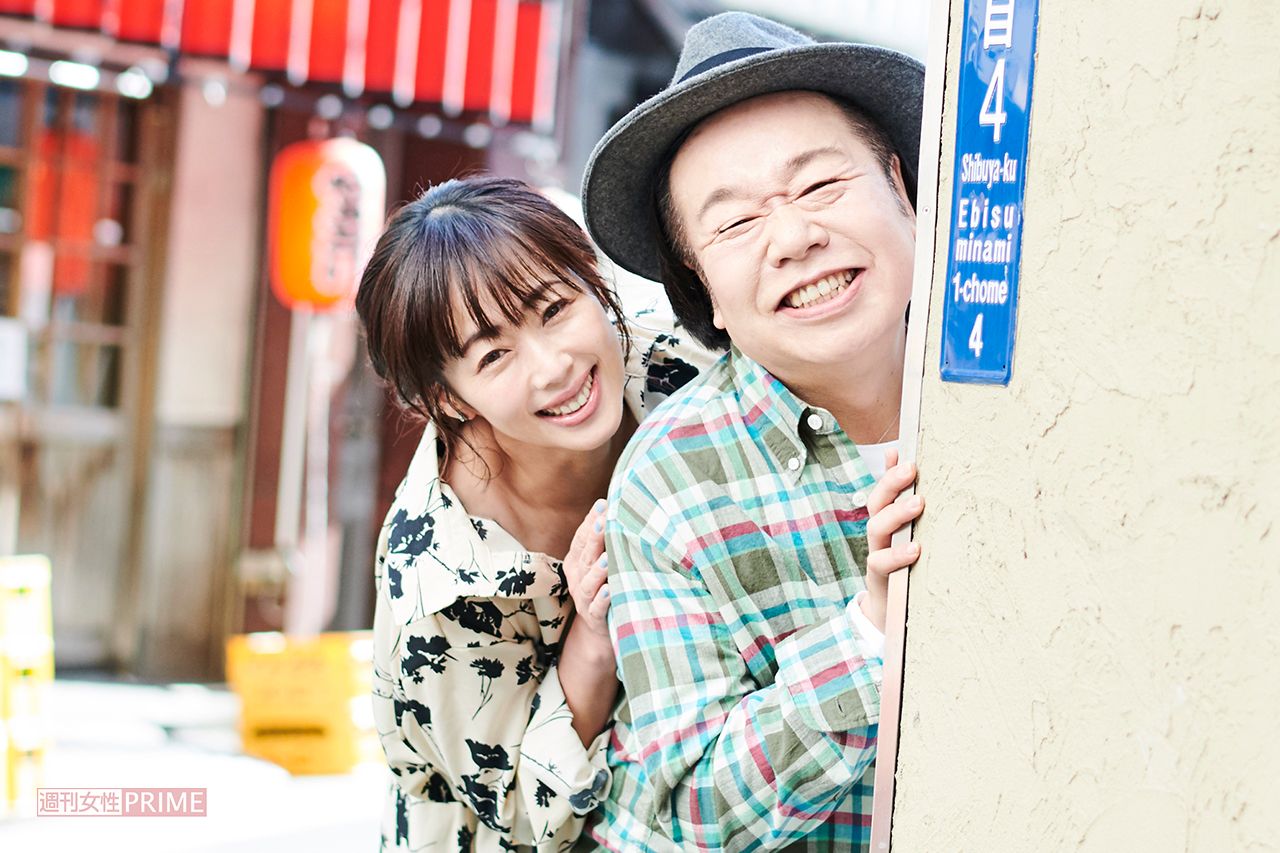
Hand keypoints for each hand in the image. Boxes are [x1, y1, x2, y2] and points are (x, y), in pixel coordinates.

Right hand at [562, 499, 611, 639]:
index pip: (581, 539)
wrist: (601, 630)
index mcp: (577, 563)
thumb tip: (620, 508)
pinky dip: (603, 599)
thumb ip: (606, 541)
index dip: (590, 522)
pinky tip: (611, 590)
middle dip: (594, 538)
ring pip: (588, 583)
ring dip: (597, 570)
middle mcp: (577, 579)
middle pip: (585, 556)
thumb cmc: (606, 586)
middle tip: (604, 520)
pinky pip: (597, 608)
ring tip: (608, 558)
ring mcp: (584, 599)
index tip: (603, 504)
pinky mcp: (594, 618)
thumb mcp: (602, 563)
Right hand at [862, 449, 923, 631]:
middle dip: (890, 484)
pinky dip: (896, 555)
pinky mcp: (881, 580)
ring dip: (895, 513)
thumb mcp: (913, 540)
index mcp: (887, 523)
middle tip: (910, 469)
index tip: (898, 451)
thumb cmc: (908, 570)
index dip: (886, 471)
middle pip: (876, 503)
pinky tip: (914, 549)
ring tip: (918, 503)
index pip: (883, 490)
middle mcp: (879, 536)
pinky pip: (881, 563)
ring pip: (876, 528)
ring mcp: (877, 555)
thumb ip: (916, 516)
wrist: (891, 614)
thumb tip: (930, 489)